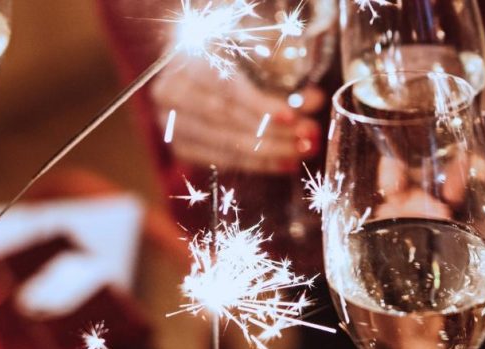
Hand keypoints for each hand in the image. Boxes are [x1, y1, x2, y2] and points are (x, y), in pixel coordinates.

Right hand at [150, 58, 323, 172]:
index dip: (258, 103)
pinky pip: (223, 160)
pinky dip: (258, 164)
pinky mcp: (180, 147)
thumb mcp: (256, 47)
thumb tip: (314, 101)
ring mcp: (170, 122)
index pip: (224, 86)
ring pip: (226, 143)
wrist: (197, 63)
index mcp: (186, 54)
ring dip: (272, 150)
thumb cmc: (233, 50)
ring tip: (304, 150)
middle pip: (226, 117)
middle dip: (274, 130)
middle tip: (309, 134)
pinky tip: (286, 162)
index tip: (290, 117)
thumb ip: (284, 72)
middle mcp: (170, 89)